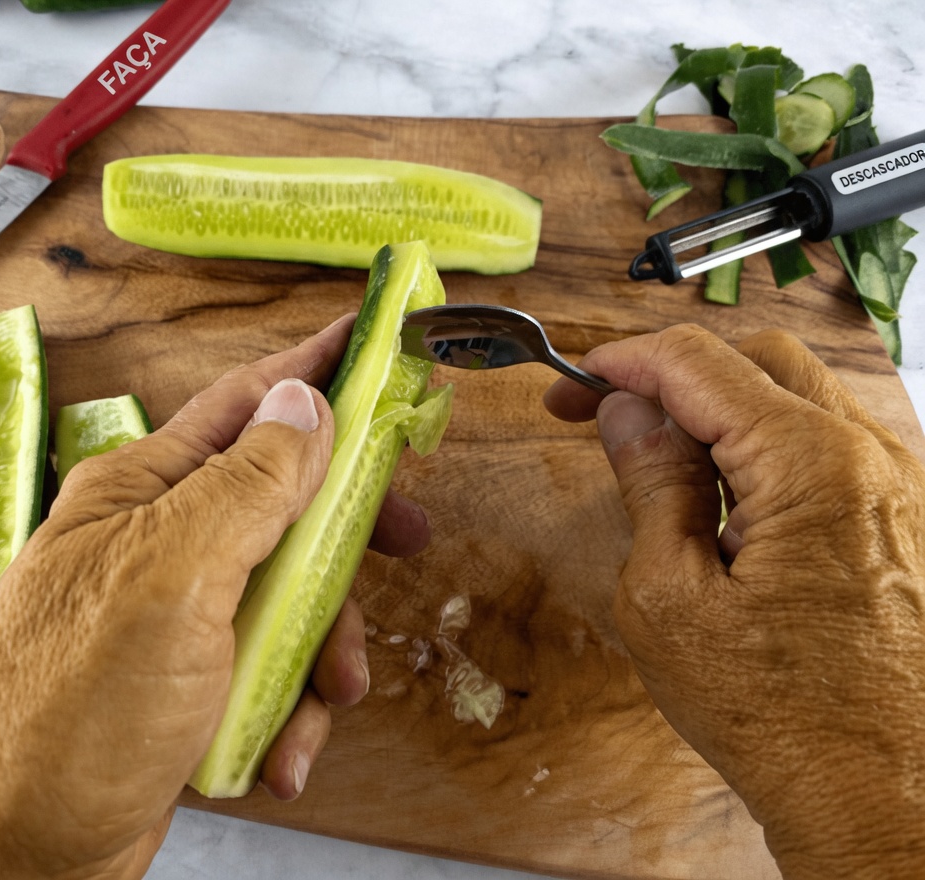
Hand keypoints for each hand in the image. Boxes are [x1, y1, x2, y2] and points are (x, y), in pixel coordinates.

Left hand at [0, 315, 429, 879]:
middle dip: (346, 533)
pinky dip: (288, 713)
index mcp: (146, 492)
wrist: (1, 851)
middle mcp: (161, 545)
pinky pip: (269, 677)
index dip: (317, 370)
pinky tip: (278, 753)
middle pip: (285, 506)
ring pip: (289, 601)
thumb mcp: (172, 576)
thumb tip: (305, 400)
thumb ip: (247, 485)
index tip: (376, 339)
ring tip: (328, 695)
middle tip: (405, 538)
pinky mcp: (187, 690)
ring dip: (323, 649)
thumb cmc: (66, 706)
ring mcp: (175, 621)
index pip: (247, 403)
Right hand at [545, 325, 924, 878]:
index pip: (699, 364)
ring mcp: (898, 486)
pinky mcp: (901, 518)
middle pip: (755, 362)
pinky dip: (761, 444)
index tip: (572, 384)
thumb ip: (651, 486)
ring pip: (795, 396)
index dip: (622, 363)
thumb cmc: (776, 716)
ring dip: (717, 408)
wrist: (878, 796)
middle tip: (604, 414)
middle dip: (670, 373)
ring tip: (656, 461)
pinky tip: (721, 494)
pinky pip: (825, 444)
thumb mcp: (671, 598)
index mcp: (811, 464)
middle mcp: (871, 456)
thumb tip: (628, 413)